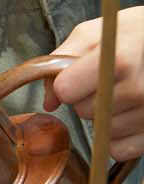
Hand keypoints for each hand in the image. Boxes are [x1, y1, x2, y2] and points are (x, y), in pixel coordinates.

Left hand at [44, 7, 143, 158]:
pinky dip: (118, 137)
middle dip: (86, 98)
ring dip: (103, 118)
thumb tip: (49, 101)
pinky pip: (119, 149)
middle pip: (84, 112)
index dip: (66, 83)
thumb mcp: (95, 34)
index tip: (76, 75)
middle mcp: (139, 89)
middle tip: (107, 81)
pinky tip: (129, 113)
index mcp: (119, 59)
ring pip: (101, 133)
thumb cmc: (131, 36)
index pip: (67, 89)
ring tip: (121, 93)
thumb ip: (62, 60)